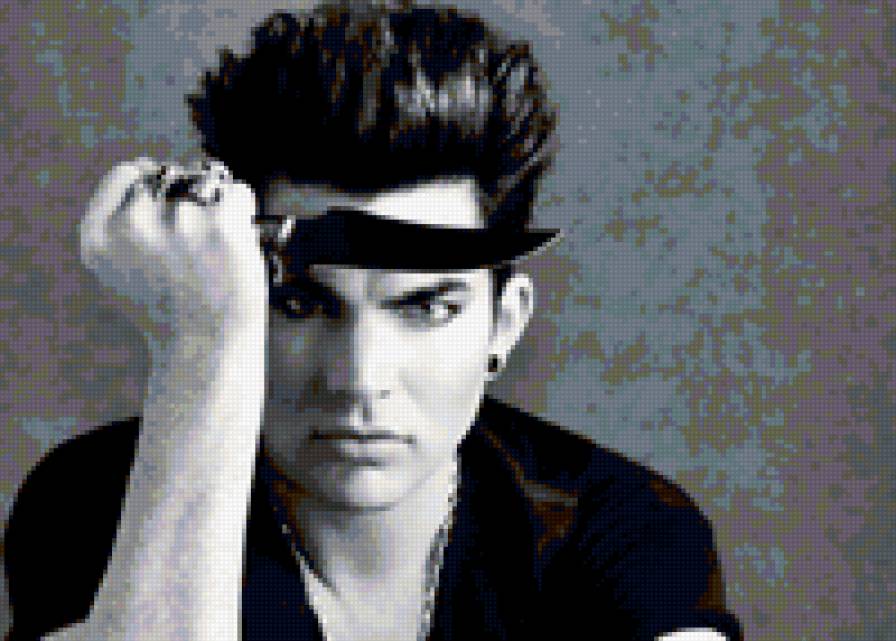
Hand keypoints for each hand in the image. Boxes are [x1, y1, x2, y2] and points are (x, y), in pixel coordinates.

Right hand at [79, 157, 267, 357]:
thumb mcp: (118, 273)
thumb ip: (119, 226)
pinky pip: (237, 192)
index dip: (153, 180)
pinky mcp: (220, 225)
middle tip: (200, 239)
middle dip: (187, 196)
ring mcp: (178, 221)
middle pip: (168, 177)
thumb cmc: (169, 314)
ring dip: (217, 205)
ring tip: (216, 249)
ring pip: (205, 183)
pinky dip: (244, 213)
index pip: (127, 175)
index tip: (169, 195)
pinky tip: (237, 243)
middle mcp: (134, 224)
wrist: (207, 348)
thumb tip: (140, 171)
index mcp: (100, 236)